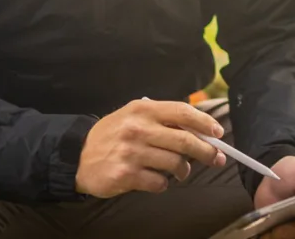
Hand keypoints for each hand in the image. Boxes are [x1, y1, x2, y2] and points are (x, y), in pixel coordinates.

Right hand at [75, 99, 226, 197]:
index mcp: (142, 110)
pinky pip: (159, 183)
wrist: (76, 157)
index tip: (218, 133)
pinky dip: (163, 184)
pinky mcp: (126, 175)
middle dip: (206, 151)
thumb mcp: (133, 117)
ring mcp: (132, 152)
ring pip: (175, 163)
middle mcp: (138, 129)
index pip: (182, 112)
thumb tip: (200, 130)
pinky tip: (155, 179)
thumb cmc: (112, 136)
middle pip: (185, 140)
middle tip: (217, 159)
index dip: (205, 122)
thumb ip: (162, 120)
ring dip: (183, 170)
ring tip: (180, 171)